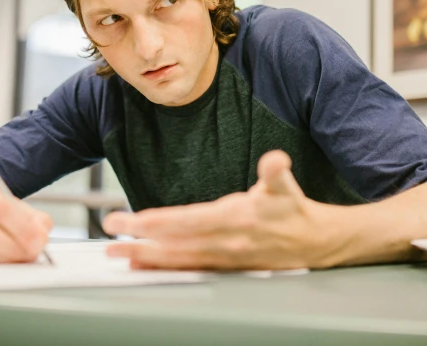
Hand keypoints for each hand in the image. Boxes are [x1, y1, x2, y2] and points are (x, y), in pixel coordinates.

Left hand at [102, 150, 346, 269]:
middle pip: (176, 242)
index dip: (159, 222)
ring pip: (178, 259)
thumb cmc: (293, 209)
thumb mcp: (285, 186)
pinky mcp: (224, 267)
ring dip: (146, 256)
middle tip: (111, 235)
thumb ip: (276, 172)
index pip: (189, 221)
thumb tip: (276, 159)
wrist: (315, 243)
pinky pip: (188, 268)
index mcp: (237, 219)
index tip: (133, 220)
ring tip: (117, 254)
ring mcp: (223, 258)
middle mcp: (226, 242)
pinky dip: (164, 267)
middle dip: (141, 239)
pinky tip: (143, 264)